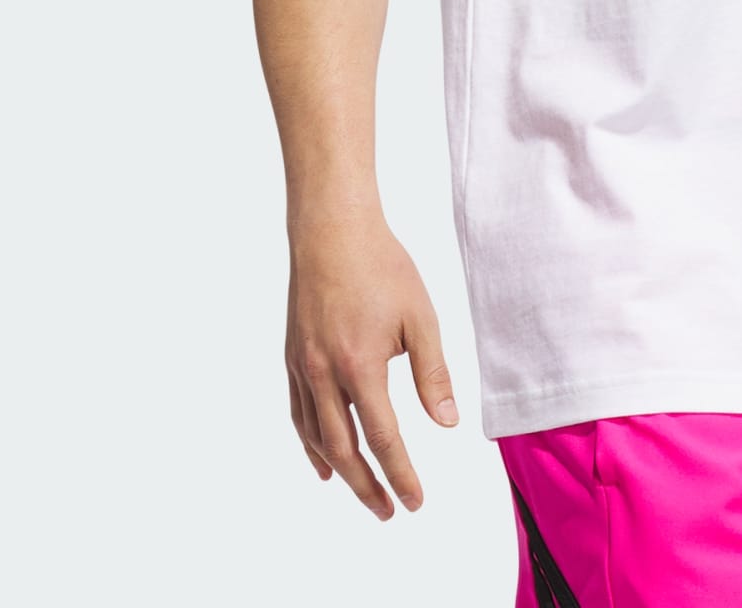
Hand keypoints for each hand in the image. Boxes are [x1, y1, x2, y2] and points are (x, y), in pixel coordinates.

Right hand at [285, 212, 458, 518]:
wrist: (332, 230)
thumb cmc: (382, 267)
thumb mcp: (421, 317)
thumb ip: (433, 373)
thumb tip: (449, 423)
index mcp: (361, 366)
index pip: (383, 437)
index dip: (400, 474)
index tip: (414, 501)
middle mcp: (325, 374)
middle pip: (345, 449)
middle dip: (368, 486)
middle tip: (389, 512)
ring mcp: (303, 367)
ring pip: (317, 436)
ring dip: (339, 470)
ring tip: (360, 491)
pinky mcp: (292, 357)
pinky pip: (299, 413)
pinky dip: (311, 442)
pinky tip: (323, 458)